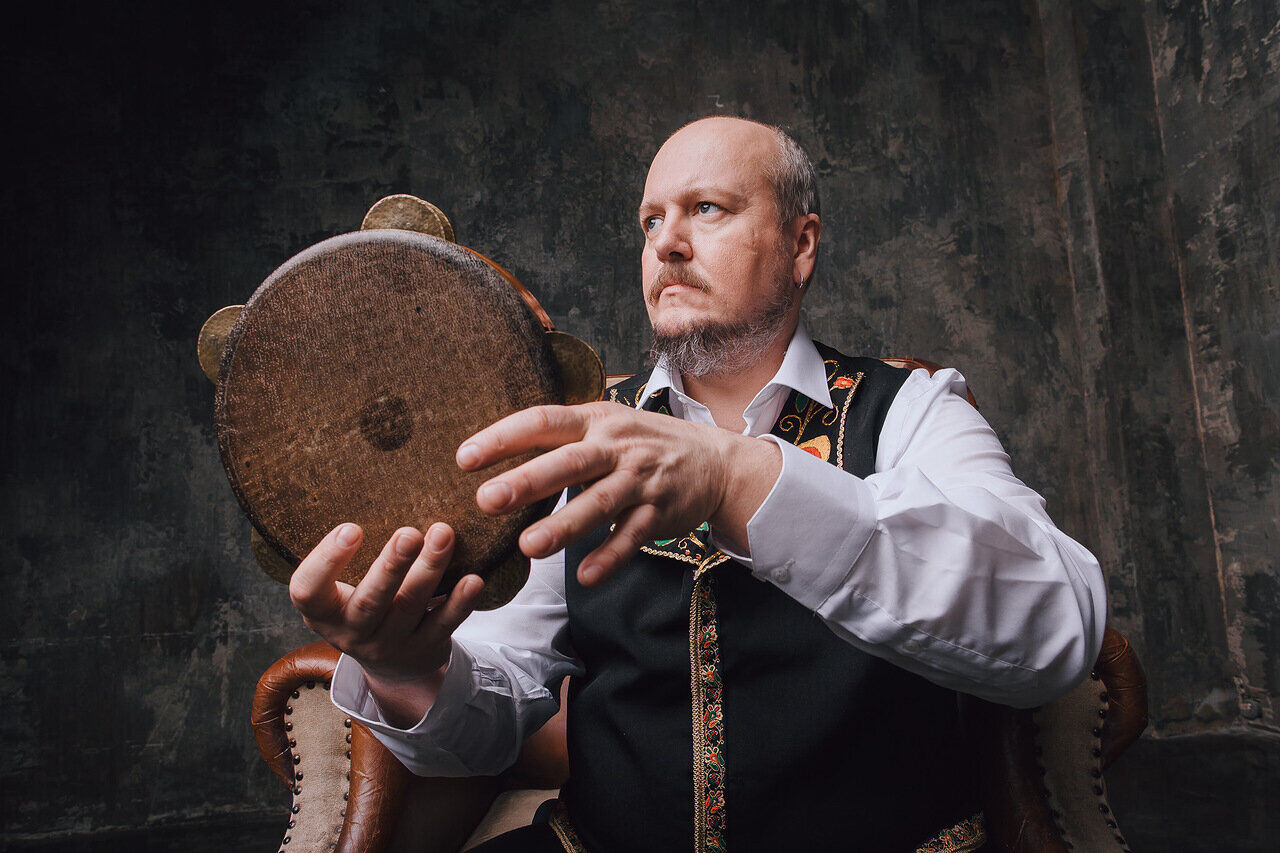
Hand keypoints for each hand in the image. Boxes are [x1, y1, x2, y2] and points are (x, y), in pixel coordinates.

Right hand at [288, 521, 483, 726]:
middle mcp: (352, 632)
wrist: (394, 666)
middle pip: (369, 601)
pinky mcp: (424, 649)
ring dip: (429, 569)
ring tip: (443, 535)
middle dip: (391, 566)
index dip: (325, 561)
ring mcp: (390, 644)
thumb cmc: (363, 606)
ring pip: (410, 607)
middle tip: (409, 533)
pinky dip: (460, 602)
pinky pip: (444, 625)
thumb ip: (349, 557)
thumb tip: (374, 487)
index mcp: (323, 612)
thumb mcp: (341, 589)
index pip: (308, 591)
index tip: (351, 528)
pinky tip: (473, 579)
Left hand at [456, 402, 780, 585]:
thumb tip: (499, 458)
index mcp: (596, 420)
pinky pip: (633, 537)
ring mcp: (640, 480)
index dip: (504, 437)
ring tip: (529, 547)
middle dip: (528, 480)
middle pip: (569, 462)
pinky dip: (610, 557)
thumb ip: (562, 439)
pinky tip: (586, 576)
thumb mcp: (606, 425)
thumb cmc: (645, 444)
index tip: (465, 457)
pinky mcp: (660, 512)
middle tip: (488, 499)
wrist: (716, 461)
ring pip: (600, 502)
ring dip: (565, 525)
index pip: (544, 421)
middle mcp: (617, 446)